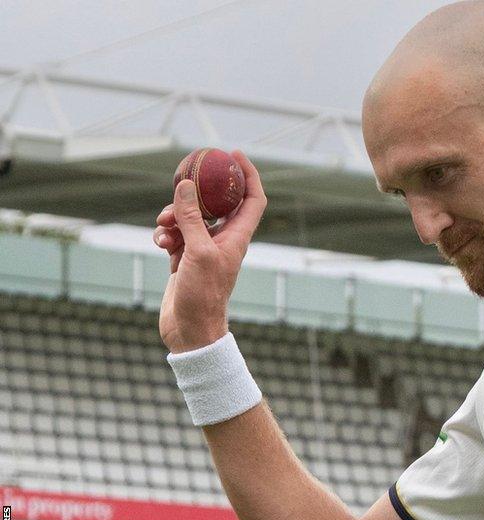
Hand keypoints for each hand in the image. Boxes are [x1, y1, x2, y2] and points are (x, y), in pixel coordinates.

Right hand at [154, 150, 266, 353]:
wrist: (191, 330)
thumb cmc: (203, 296)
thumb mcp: (197, 252)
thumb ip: (192, 219)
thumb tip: (186, 185)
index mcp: (238, 237)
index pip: (252, 199)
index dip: (248, 175)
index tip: (234, 154)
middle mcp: (224, 240)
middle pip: (215, 203)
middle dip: (196, 192)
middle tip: (183, 179)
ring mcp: (203, 249)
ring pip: (190, 218)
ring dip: (174, 216)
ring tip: (164, 225)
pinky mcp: (184, 258)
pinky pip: (175, 235)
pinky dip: (166, 233)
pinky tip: (160, 241)